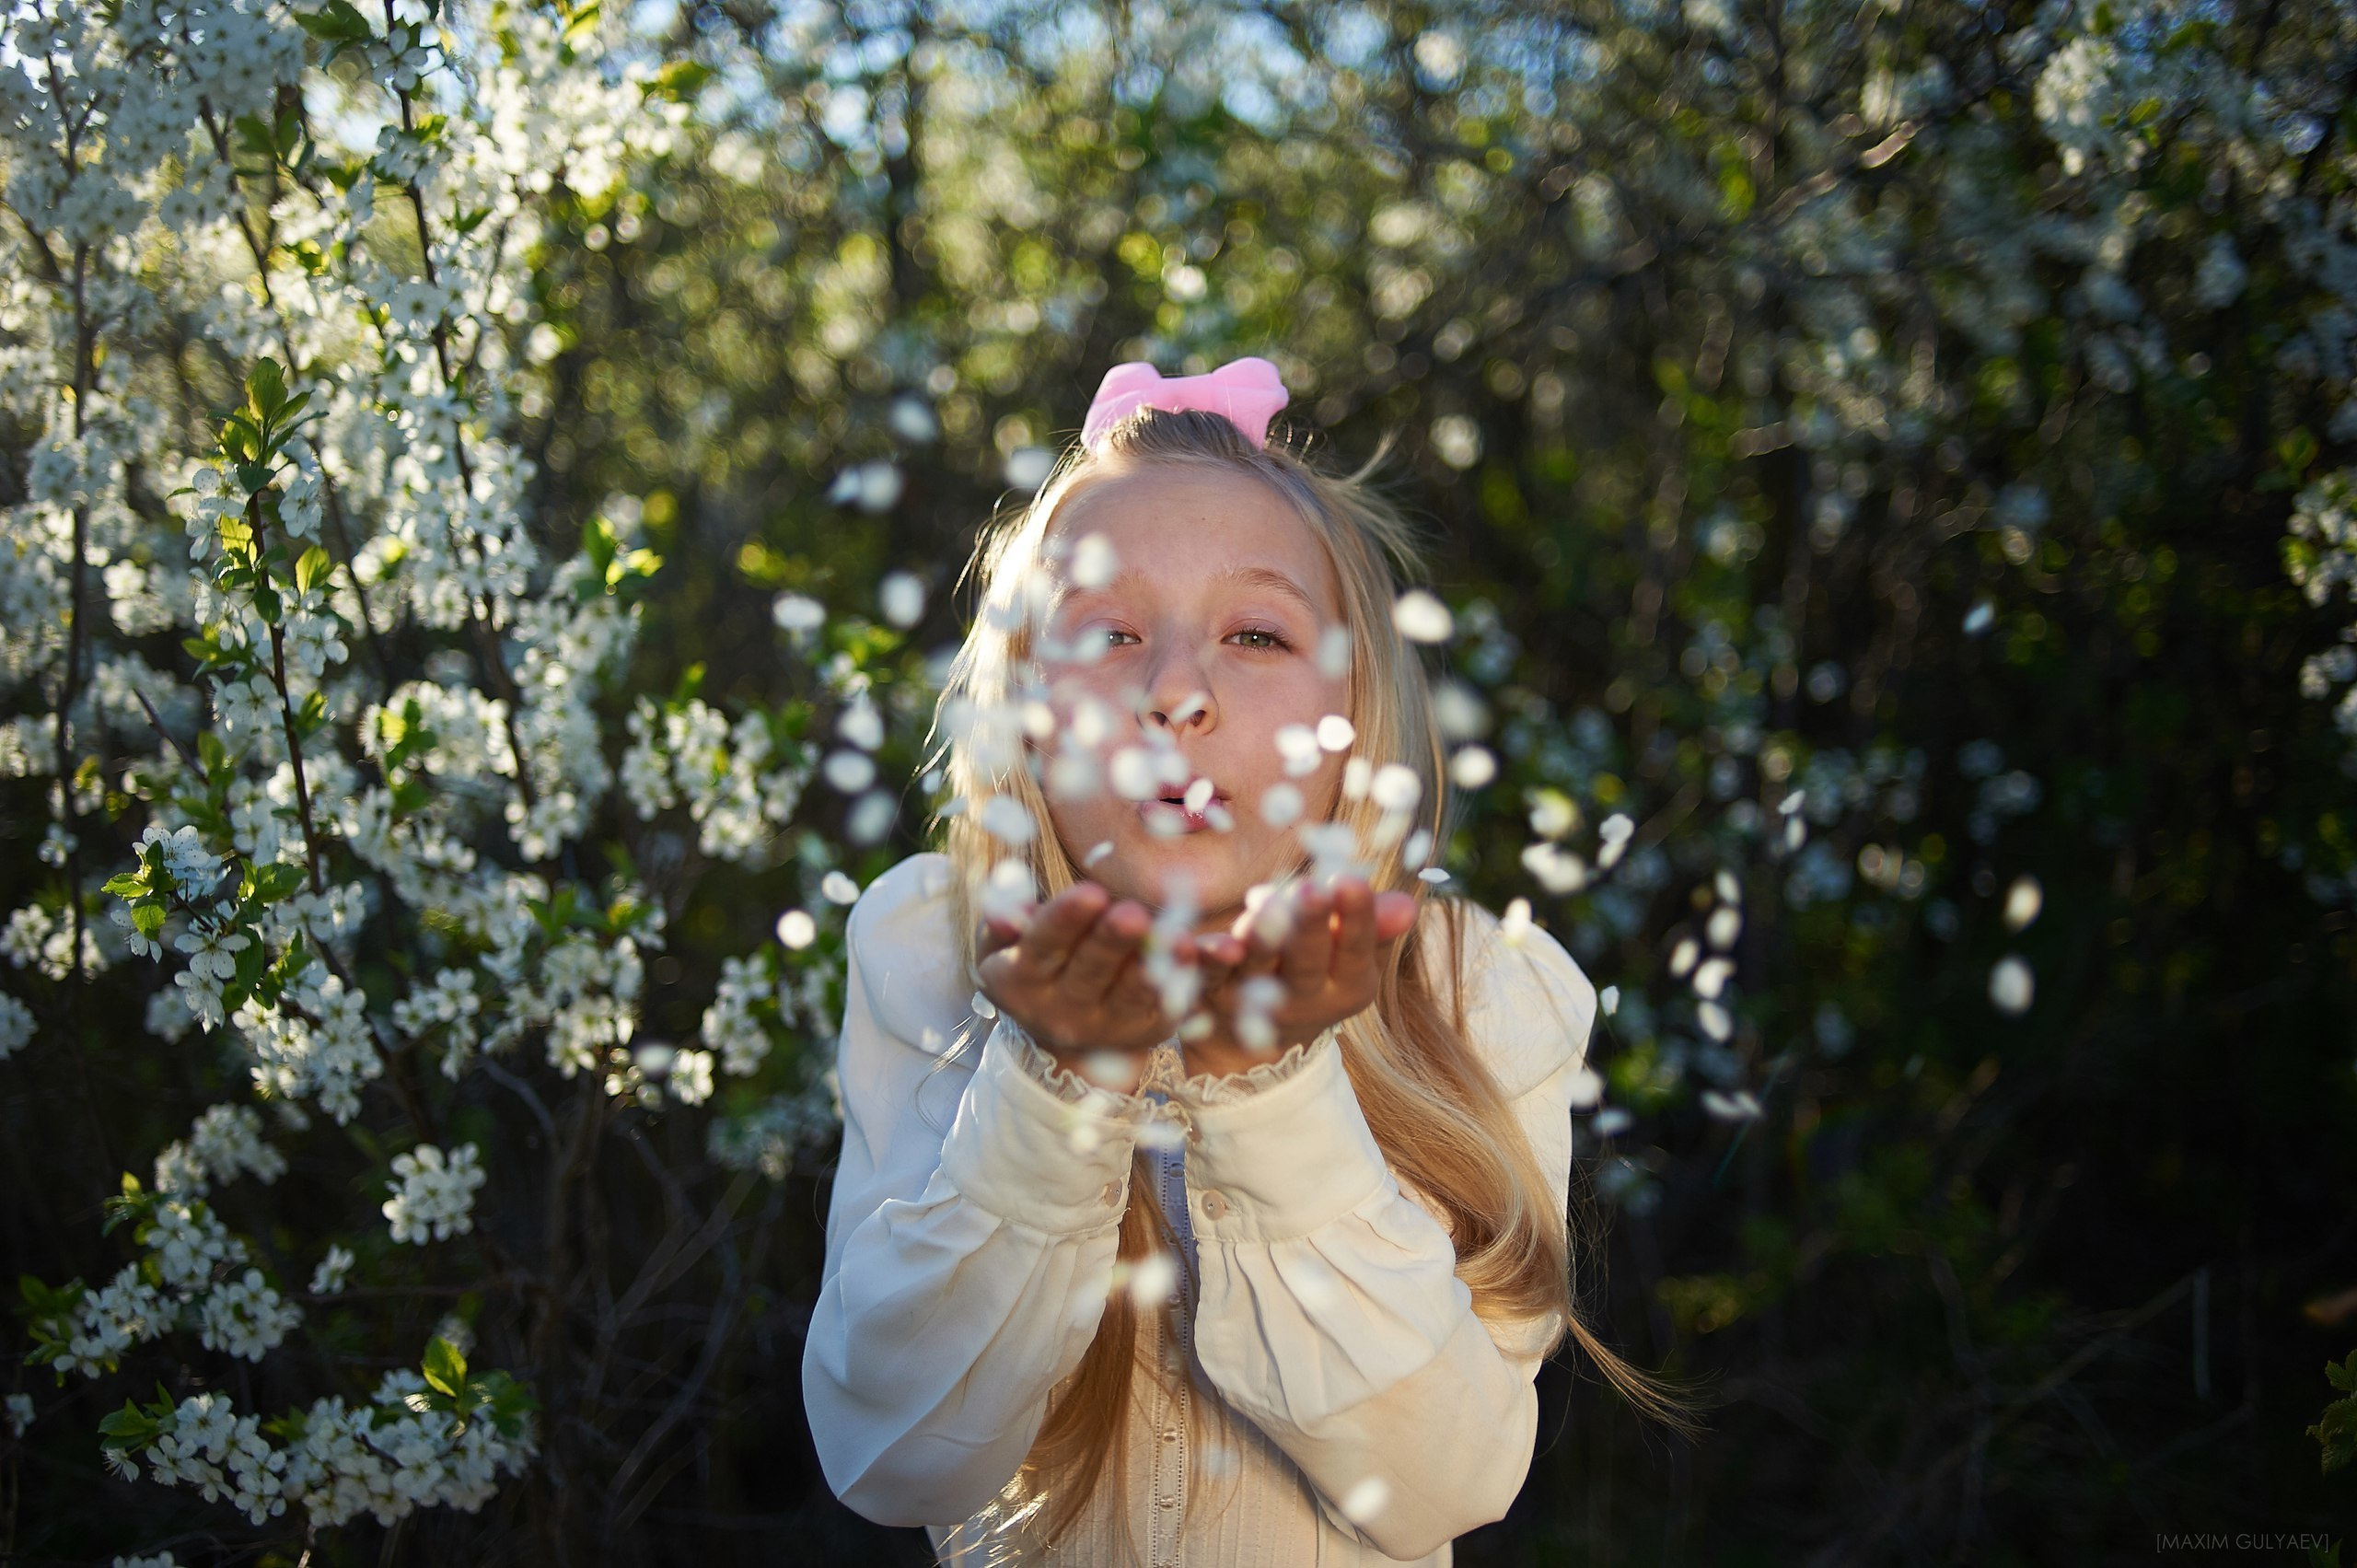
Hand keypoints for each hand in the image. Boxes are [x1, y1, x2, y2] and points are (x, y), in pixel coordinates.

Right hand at [976, 882, 1218, 1062]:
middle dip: (1113, 942)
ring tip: (1181, 941)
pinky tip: (1224, 951)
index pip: (1042, 948)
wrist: (1061, 1028)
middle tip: (1133, 915)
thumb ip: (1001, 925)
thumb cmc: (1033, 962)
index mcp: (1023, 980)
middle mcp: (1064, 1009)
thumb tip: (1004, 915)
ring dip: (1160, 966)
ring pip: (1136, 994)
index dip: (1065, 922)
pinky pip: (1179, 998)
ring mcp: (1110, 1024)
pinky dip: (1203, 974)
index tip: (1090, 893)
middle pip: (1091, 971)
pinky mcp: (1152, 1027)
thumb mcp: (1003, 947)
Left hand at [1183, 875, 1417, 1075]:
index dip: (1354, 919)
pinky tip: (1197, 942)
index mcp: (1345, 986)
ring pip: (1257, 967)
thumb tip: (1408, 906)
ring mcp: (1253, 1001)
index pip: (1354, 951)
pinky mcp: (1208, 997)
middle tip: (1312, 889)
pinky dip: (1202, 959)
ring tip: (1264, 905)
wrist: (1250, 1042)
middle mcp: (1302, 999)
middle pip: (1306, 961)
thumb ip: (1374, 928)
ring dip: (1260, 939)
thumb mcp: (1348, 956)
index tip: (1352, 881)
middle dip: (1310, 925)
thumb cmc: (1313, 972)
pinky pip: (1206, 977)